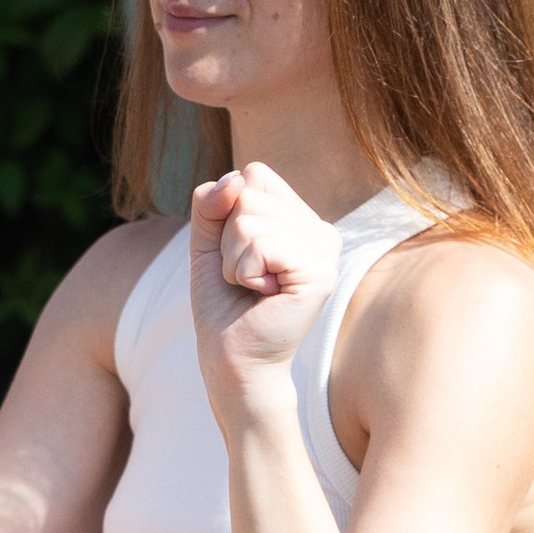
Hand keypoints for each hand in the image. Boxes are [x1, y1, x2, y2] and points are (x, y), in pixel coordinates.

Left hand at [187, 163, 342, 414]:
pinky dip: (244, 272)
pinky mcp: (320, 273)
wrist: (232, 359)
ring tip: (253, 289)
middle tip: (246, 279)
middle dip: (228, 240)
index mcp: (302, 219)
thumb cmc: (223, 304)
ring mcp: (326, 251)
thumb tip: (235, 180)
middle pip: (248, 194)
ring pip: (247, 219)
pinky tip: (264, 295)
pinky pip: (259, 245)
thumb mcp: (207, 243)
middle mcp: (322, 231)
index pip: (254, 174)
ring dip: (233, 260)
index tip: (240, 253)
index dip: (228, 211)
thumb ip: (211, 203)